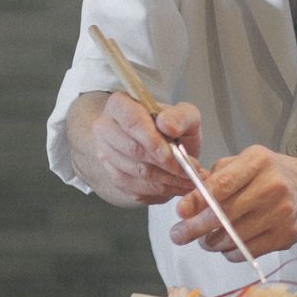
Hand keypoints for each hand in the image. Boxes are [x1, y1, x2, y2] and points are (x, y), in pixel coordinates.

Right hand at [84, 92, 201, 204]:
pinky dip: (160, 191)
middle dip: (165, 163)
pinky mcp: (112, 177)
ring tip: (189, 179)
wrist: (163, 147)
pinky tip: (177, 186)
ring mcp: (106, 154)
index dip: (151, 139)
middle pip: (132, 150)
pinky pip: (135, 189)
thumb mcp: (186, 115)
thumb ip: (181, 116)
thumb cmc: (172, 128)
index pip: (131, 121)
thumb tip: (167, 125)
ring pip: (135, 172)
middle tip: (190, 169)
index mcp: (120, 105)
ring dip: (166, 179)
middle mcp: (106, 128)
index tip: (170, 152)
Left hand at [170, 144, 296, 260]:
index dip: (197, 201)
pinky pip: (246, 251)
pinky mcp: (285, 236)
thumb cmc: (272, 174)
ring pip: (233, 237)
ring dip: (211, 242)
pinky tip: (226, 245)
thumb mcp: (247, 162)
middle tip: (178, 234)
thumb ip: (218, 176)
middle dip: (195, 228)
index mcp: (259, 162)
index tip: (180, 212)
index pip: (222, 184)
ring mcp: (281, 213)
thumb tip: (188, 200)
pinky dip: (229, 252)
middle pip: (225, 214)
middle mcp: (273, 186)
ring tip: (205, 239)